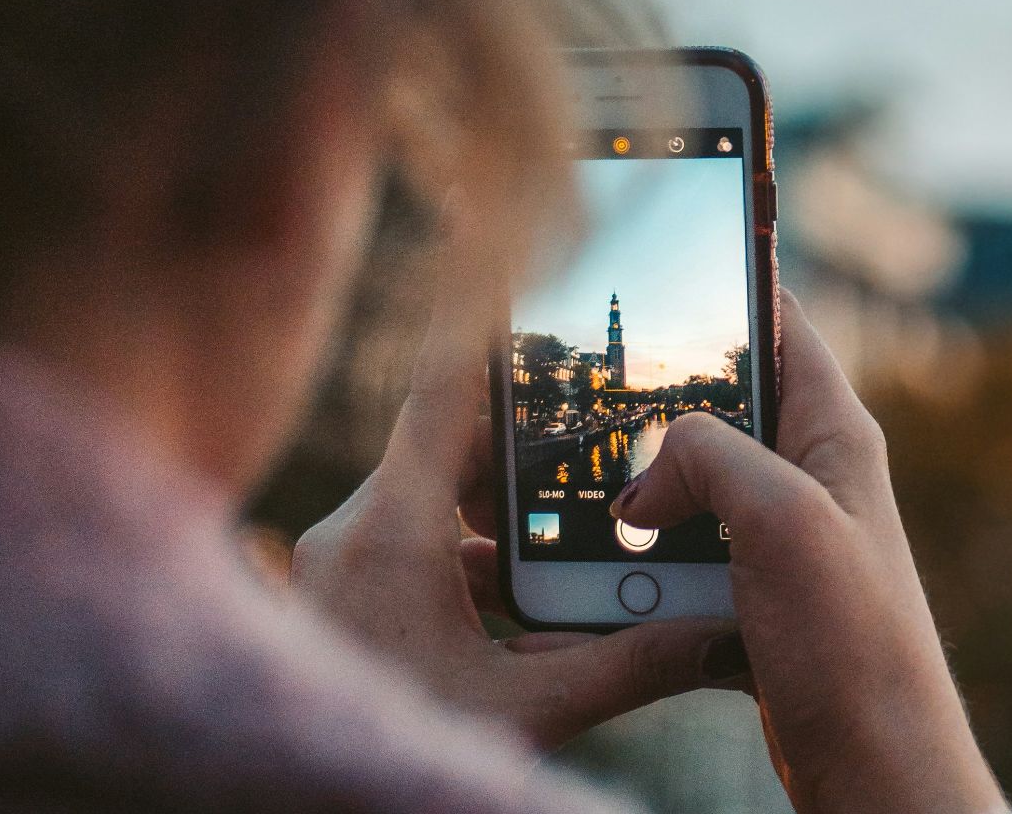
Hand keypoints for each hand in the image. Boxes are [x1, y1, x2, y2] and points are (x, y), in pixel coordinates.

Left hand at [290, 282, 736, 750]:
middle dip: (531, 435)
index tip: (520, 253)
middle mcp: (354, 530)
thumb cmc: (398, 748)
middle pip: (453, 441)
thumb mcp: (526, 712)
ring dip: (503, 504)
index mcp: (391, 529)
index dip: (486, 315)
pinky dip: (470, 553)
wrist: (286, 810)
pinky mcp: (339, 599)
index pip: (443, 383)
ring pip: (434, 499)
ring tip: (579, 499)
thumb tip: (724, 633)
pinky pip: (412, 546)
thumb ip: (629, 664)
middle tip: (601, 410)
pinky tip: (524, 592)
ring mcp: (339, 565)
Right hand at [611, 292, 1005, 813]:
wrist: (875, 768)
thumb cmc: (854, 646)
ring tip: (571, 501)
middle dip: (648, 407)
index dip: (723, 285)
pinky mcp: (750, 598)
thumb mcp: (783, 520)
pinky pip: (679, 560)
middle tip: (575, 399)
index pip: (778, 323)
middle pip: (712, 406)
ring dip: (634, 499)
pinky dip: (639, 567)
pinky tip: (596, 578)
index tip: (656, 260)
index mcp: (834, 432)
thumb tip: (642, 478)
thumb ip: (709, 457)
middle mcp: (809, 475)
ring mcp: (778, 539)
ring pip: (684, 488)